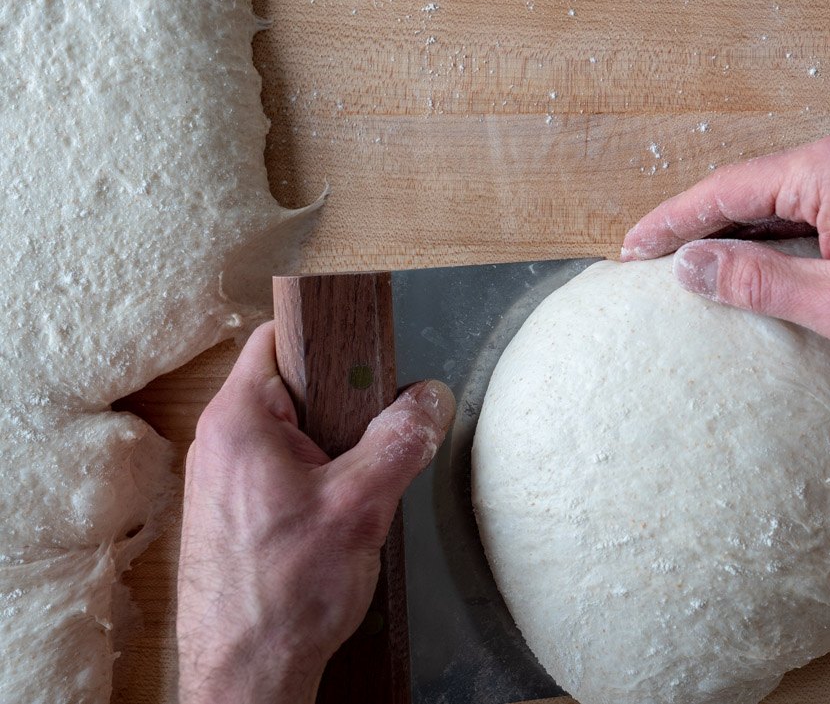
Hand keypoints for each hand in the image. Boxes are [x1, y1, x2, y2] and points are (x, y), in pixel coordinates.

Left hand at [177, 322, 454, 703]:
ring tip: (358, 491)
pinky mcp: (235, 513)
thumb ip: (401, 441)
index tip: (370, 355)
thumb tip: (429, 401)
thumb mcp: (361, 506)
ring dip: (335, 453)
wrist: (247, 677)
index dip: (329, 339)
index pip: (279, 339)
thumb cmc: (280, 598)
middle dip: (345, 409)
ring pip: (294, 435)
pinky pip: (285, 472)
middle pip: (295, 389)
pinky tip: (339, 520)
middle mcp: (220, 444)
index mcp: (239, 422)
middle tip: (375, 440)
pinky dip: (319, 484)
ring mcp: (224, 481)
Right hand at [624, 119, 829, 583]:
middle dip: (707, 223)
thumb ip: (755, 279)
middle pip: (758, 182)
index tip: (632, 249)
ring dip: (751, 224)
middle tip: (656, 259)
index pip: (728, 188)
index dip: (673, 222)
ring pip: (794, 189)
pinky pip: (829, 194)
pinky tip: (775, 253)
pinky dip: (793, 223)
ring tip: (705, 261)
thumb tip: (690, 266)